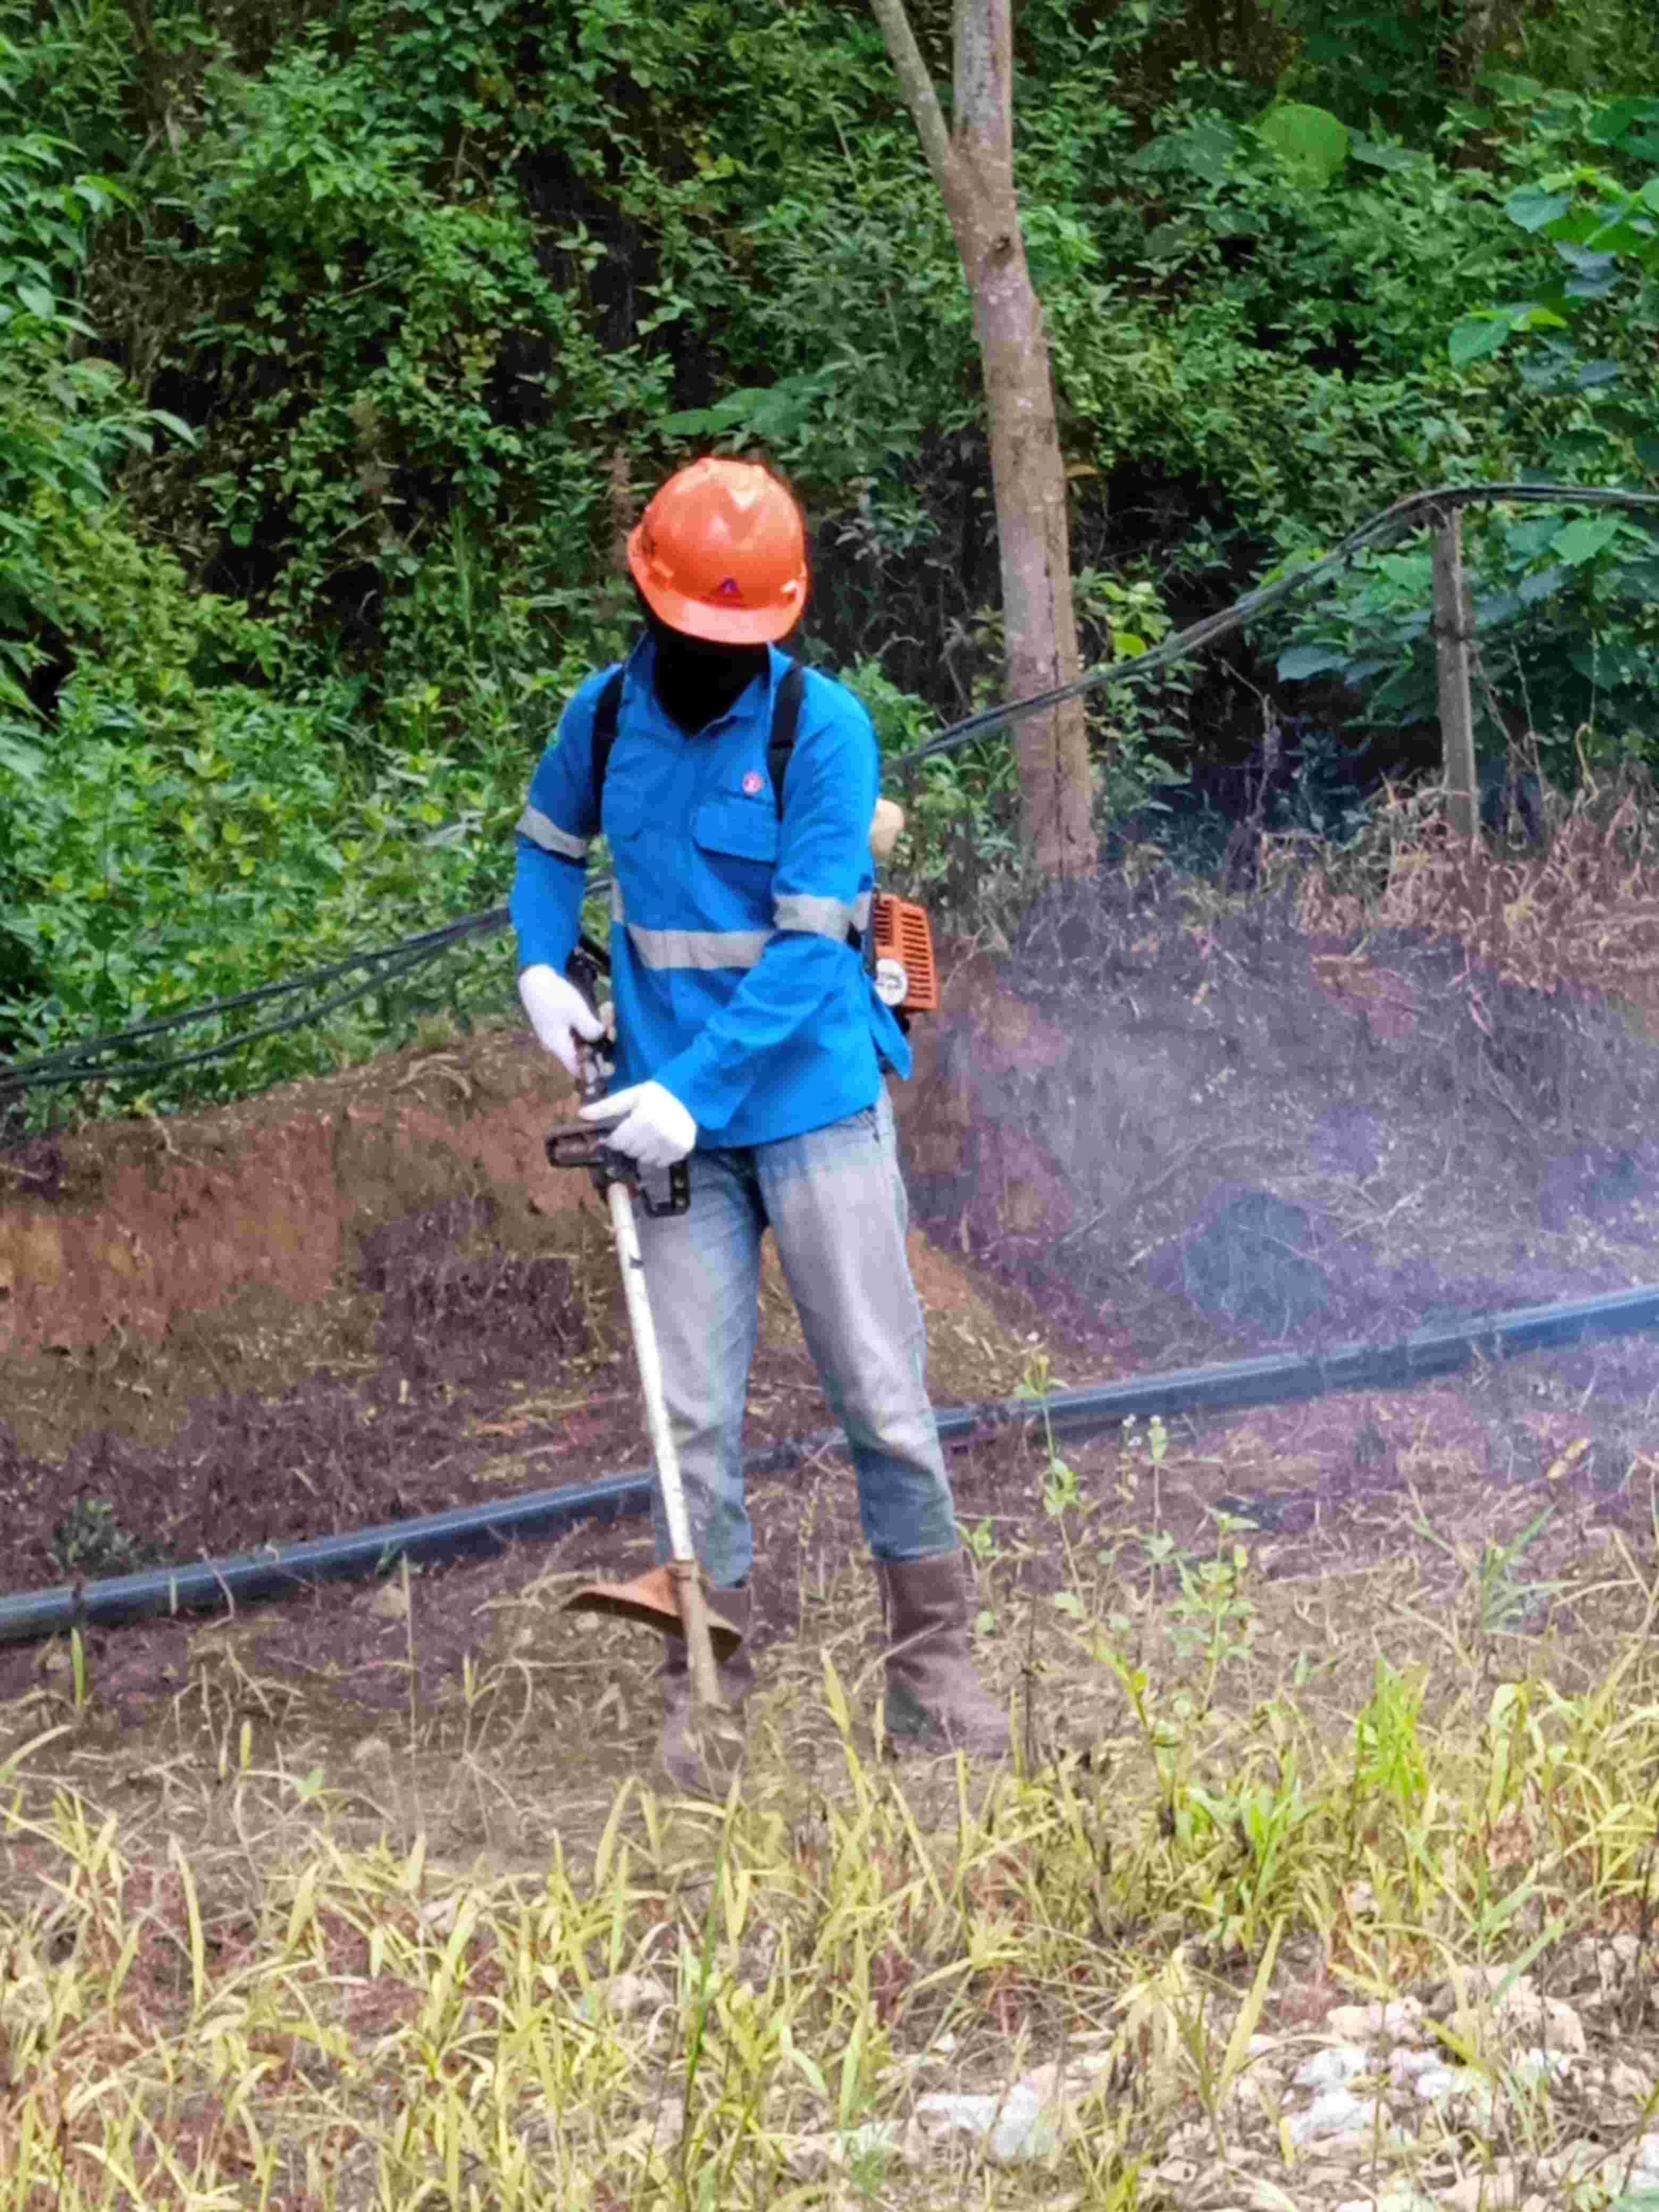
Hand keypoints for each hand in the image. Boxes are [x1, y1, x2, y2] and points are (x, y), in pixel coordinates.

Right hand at [517, 964, 605, 1076]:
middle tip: (612, 1028)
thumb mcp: (576, 1011)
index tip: (609, 1064)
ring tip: (608, 1011)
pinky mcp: (558, 1025)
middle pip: (582, 1055)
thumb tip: (600, 1038)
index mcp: (558, 1047)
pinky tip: (601, 1009)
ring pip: (581, 1041)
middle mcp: (556, 1045)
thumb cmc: (554, 996)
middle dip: (600, 1044)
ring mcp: (556, 1035)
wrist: (534, 978)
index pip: (577, 1070)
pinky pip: (576, 1031)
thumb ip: (589, 1029)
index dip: (593, 1071)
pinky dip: (589, 1023)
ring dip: (597, 1031)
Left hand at [579, 1081, 697, 1169]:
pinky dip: (658, 1155)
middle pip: (631, 1152)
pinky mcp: (682, 1150)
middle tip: (638, 1130)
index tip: (623, 1129)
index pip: (618, 1142)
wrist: (687, 1096)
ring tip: (650, 1136)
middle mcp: (659, 1133)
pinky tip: (661, 1142)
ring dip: (643, 1151)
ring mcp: (672, 1143)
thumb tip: (582, 1114)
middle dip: (630, 1143)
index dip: (616, 1137)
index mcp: (643, 1118)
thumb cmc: (655, 1096)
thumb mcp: (630, 1096)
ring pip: (645, 1159)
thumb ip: (606, 1107)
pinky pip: (660, 1163)